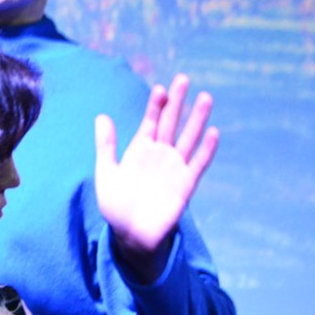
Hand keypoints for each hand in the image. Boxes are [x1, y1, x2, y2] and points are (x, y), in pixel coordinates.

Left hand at [95, 74, 219, 282]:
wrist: (130, 235)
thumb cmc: (116, 206)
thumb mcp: (107, 172)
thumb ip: (106, 145)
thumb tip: (101, 116)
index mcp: (140, 150)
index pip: (151, 121)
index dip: (155, 105)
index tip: (159, 89)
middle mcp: (160, 155)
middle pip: (171, 123)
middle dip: (177, 103)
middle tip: (183, 79)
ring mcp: (174, 168)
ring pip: (187, 138)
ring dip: (197, 119)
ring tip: (206, 97)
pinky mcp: (185, 184)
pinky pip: (198, 164)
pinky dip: (206, 150)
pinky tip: (213, 133)